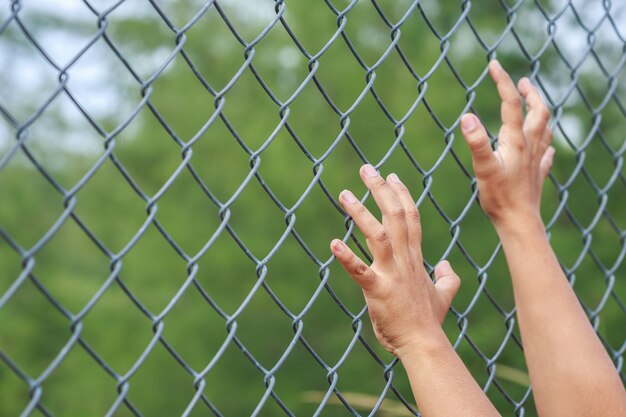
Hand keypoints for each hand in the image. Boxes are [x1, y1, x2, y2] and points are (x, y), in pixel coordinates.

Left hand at [330, 165, 460, 357]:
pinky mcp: (378, 290)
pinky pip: (360, 271)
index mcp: (415, 258)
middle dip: (380, 190)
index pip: (411, 218)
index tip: (391, 175)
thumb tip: (447, 265)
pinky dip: (347, 258)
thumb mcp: (445, 294)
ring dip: (360, 213)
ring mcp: (391, 274)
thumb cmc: (429, 321)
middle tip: (366, 169)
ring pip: (378, 235)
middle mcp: (404, 260)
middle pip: (395, 216)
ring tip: (345, 194)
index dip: (401, 194)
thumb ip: (448, 277)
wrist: (424, 344)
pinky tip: (333, 243)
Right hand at [460, 60, 554, 228]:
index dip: (502, 82)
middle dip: (530, 94)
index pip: (510, 104)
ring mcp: (535, 160)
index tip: (494, 65)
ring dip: (540, 112)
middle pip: (537, 111)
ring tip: (534, 104)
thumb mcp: (482, 167)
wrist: (519, 221)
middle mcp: (529, 146)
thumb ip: (476, 141)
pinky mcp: (537, 175)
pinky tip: (545, 145)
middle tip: (522, 82)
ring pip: (544, 129)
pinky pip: (546, 153)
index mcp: (515, 141)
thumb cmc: (499, 196)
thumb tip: (467, 116)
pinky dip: (545, 142)